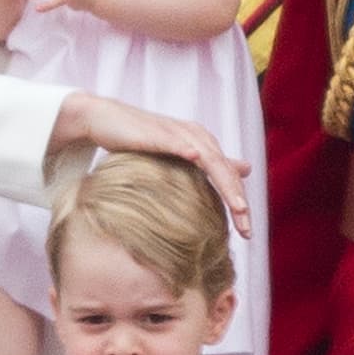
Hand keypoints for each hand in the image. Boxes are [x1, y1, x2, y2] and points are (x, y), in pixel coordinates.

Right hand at [48, 92, 251, 237]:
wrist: (107, 120)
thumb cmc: (141, 142)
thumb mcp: (178, 156)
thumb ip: (209, 164)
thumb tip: (244, 169)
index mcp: (205, 145)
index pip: (229, 177)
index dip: (240, 204)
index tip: (247, 234)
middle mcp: (198, 137)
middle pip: (225, 172)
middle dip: (238, 202)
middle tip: (247, 231)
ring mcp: (179, 133)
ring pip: (210, 160)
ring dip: (225, 183)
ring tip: (238, 207)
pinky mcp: (158, 133)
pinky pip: (176, 143)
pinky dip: (188, 150)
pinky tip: (197, 159)